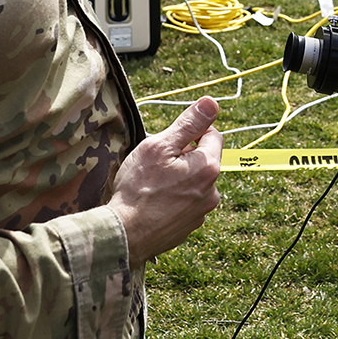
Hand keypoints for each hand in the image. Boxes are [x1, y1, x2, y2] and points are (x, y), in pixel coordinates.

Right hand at [107, 96, 222, 263]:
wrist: (124, 235)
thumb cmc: (139, 188)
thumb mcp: (160, 146)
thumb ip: (188, 124)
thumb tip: (211, 103)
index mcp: (208, 167)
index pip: (212, 134)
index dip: (190, 132)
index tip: (168, 142)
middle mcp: (212, 191)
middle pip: (203, 159)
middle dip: (183, 157)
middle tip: (155, 165)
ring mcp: (201, 212)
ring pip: (193, 182)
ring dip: (178, 178)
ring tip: (151, 186)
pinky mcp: (189, 227)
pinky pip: (185, 203)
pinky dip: (173, 199)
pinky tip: (152, 203)